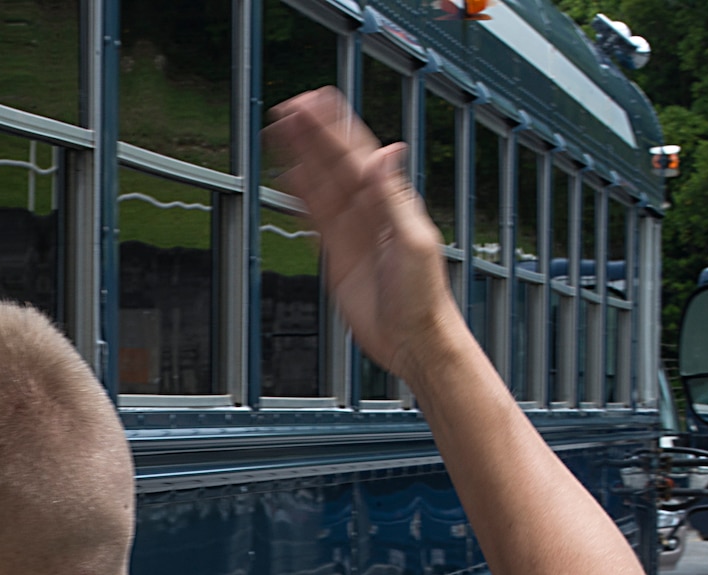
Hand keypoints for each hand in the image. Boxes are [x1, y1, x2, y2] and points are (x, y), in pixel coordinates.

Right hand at [264, 87, 468, 386]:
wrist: (414, 339)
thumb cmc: (424, 296)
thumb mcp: (413, 242)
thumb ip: (394, 197)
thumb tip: (386, 152)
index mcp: (390, 202)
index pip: (357, 153)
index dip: (333, 127)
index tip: (314, 102)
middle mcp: (371, 210)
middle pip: (334, 162)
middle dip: (313, 135)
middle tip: (289, 107)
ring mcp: (354, 230)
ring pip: (322, 184)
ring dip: (303, 157)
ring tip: (283, 132)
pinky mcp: (339, 254)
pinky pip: (315, 216)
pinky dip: (302, 195)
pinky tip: (290, 178)